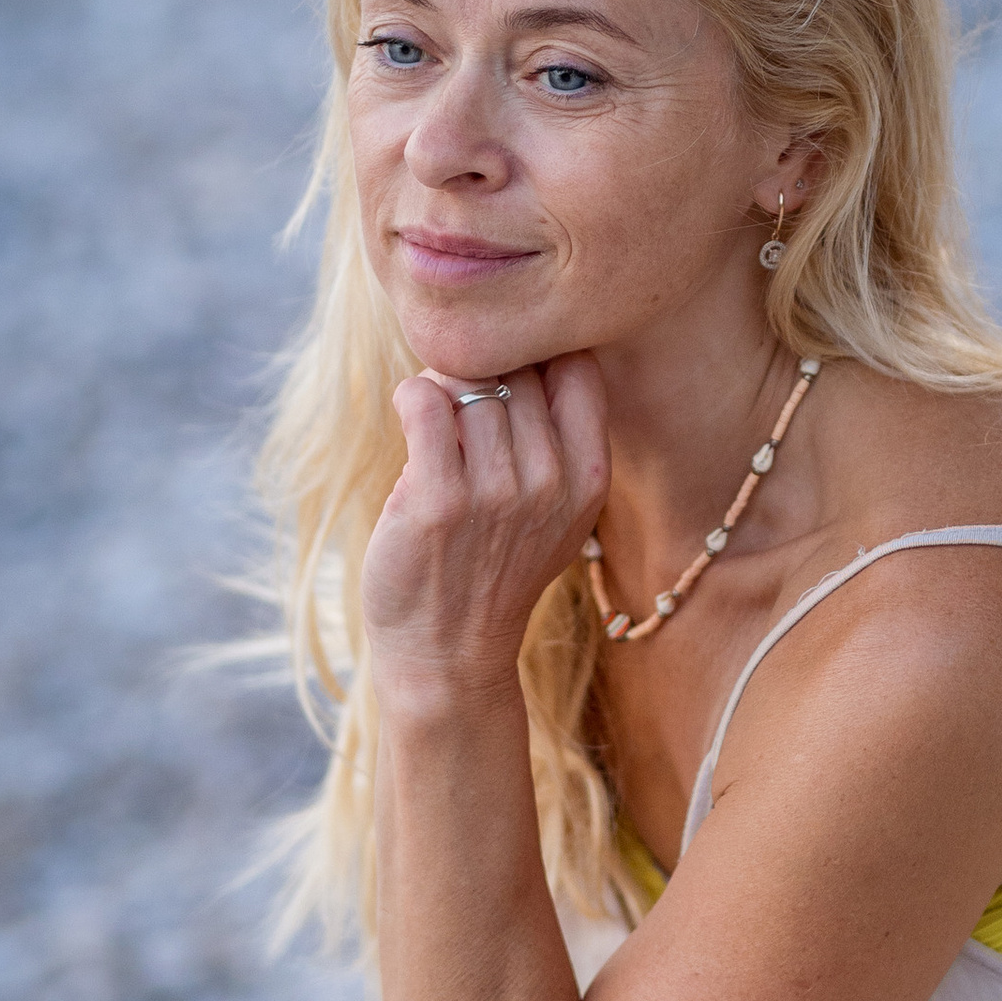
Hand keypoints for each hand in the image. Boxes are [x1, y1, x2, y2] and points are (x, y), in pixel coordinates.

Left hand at [360, 355, 609, 704]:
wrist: (449, 655)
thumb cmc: (495, 569)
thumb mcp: (562, 513)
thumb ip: (564, 437)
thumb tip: (535, 345)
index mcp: (590, 475)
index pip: (576, 363)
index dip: (537, 354)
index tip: (509, 373)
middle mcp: (551, 481)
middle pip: (516, 365)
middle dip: (482, 370)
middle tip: (460, 402)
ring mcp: (494, 491)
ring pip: (467, 379)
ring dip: (441, 387)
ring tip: (434, 423)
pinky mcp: (436, 500)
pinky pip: (423, 399)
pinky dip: (411, 396)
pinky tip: (411, 417)